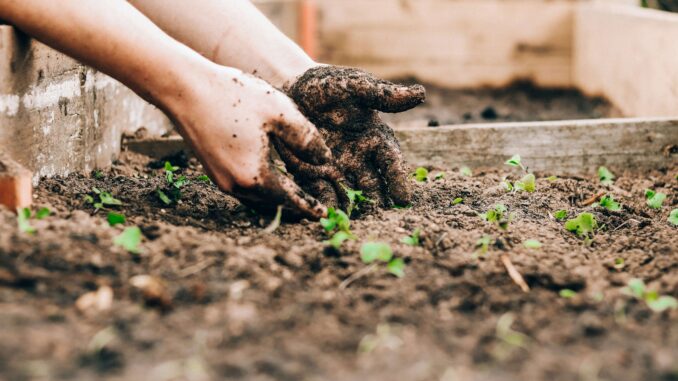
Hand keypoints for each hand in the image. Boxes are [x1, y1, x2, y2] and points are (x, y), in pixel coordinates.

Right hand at [169, 65, 331, 218]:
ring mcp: (221, 180)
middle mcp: (236, 186)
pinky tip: (271, 178)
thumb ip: (307, 138)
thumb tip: (325, 159)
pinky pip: (244, 188)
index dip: (309, 207)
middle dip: (294, 206)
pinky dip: (261, 189)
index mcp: (255, 176)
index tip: (324, 215)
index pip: (290, 199)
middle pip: (273, 204)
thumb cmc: (233, 96)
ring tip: (296, 196)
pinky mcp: (212, 171)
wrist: (184, 88)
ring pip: (257, 198)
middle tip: (314, 208)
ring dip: (277, 199)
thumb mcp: (279, 112)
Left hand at [282, 65, 425, 207]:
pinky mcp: (313, 174)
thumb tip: (420, 94)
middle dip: (378, 203)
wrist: (291, 88)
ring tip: (356, 224)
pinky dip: (326, 204)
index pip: (391, 163)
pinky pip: (322, 193)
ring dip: (354, 209)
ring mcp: (337, 169)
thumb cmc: (328, 85)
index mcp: (375, 139)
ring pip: (350, 194)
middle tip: (382, 220)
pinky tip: (328, 216)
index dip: (398, 180)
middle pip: (373, 186)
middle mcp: (360, 158)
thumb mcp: (355, 86)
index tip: (404, 199)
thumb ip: (383, 94)